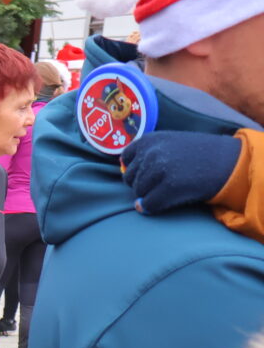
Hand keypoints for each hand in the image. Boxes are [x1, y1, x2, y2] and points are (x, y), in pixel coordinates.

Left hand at [123, 131, 241, 214]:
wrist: (227, 161)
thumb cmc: (198, 153)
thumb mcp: (170, 142)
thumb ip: (147, 152)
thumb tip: (120, 168)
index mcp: (149, 140)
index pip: (125, 159)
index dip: (134, 170)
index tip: (147, 174)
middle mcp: (151, 153)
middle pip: (130, 179)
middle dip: (141, 184)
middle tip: (161, 184)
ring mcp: (159, 170)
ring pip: (138, 193)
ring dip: (149, 195)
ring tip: (168, 189)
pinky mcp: (169, 187)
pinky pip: (148, 204)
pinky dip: (150, 207)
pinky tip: (159, 204)